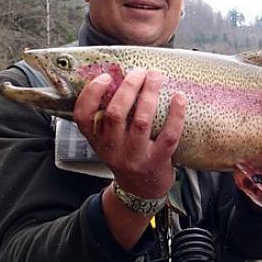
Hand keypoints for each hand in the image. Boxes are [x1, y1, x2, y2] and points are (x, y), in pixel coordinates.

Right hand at [73, 69, 185, 198]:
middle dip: (129, 87)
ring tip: (156, 76)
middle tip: (139, 71)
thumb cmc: (126, 155)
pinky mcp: (157, 161)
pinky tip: (179, 97)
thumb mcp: (108, 141)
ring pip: (141, 121)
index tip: (105, 77)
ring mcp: (135, 156)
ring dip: (150, 94)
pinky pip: (169, 135)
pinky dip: (175, 114)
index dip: (91, 94)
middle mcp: (113, 149)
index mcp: (96, 140)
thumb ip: (108, 117)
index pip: (82, 116)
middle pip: (115, 113)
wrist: (141, 189)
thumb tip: (121, 77)